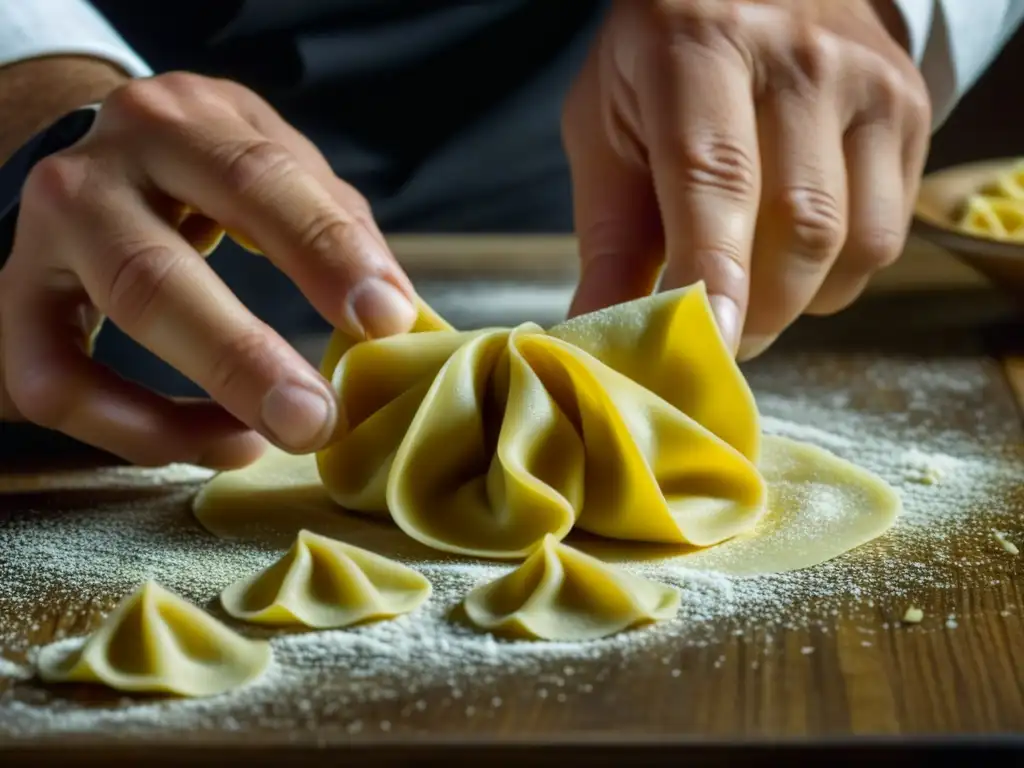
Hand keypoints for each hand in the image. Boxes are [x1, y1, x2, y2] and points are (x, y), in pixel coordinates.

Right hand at [0, 73, 416, 467]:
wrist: (102, 160)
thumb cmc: (210, 170)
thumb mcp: (273, 162)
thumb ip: (332, 221)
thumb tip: (392, 311)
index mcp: (182, 123)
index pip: (258, 178)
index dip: (324, 252)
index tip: (387, 318)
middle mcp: (98, 171)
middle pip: (159, 270)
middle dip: (243, 354)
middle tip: (316, 419)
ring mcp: (47, 237)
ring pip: (105, 330)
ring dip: (192, 398)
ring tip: (266, 441)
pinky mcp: (15, 301)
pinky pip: (57, 384)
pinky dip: (135, 430)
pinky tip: (214, 442)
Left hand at [563, 0, 930, 358]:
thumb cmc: (660, 70)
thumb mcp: (608, 129)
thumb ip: (608, 237)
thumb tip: (601, 332)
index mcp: (699, 45)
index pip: (717, 177)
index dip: (715, 273)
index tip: (708, 347)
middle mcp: (799, 58)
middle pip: (799, 228)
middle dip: (753, 312)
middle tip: (711, 333)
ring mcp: (869, 85)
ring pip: (852, 245)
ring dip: (794, 300)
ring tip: (746, 286)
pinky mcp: (910, 115)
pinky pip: (884, 240)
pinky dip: (833, 277)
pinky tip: (791, 253)